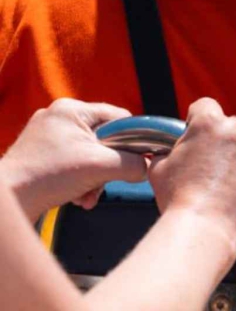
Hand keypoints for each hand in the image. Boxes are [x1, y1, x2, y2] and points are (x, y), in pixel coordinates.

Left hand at [0, 100, 147, 222]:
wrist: (8, 202)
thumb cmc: (47, 178)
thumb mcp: (101, 167)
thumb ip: (133, 163)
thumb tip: (147, 167)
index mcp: (71, 109)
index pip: (119, 117)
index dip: (133, 140)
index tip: (136, 161)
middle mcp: (58, 116)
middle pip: (105, 138)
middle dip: (108, 166)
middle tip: (104, 183)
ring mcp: (46, 135)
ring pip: (89, 153)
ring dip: (95, 177)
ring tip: (87, 195)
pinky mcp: (39, 153)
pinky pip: (73, 162)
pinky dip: (79, 180)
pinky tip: (76, 197)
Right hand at [146, 98, 235, 253]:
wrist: (205, 229)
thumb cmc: (180, 200)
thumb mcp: (160, 168)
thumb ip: (168, 150)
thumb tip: (166, 150)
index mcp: (210, 123)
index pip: (206, 107)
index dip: (199, 120)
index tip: (200, 135)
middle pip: (233, 128)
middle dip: (224, 144)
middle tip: (213, 170)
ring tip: (229, 186)